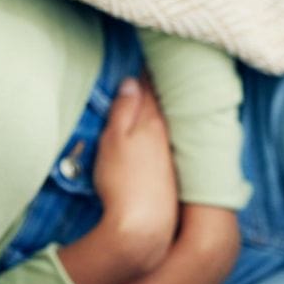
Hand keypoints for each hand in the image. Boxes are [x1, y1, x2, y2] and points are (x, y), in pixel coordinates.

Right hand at [92, 75, 177, 271]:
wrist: (142, 227)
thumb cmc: (122, 182)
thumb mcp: (114, 141)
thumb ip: (123, 111)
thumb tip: (131, 82)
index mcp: (150, 122)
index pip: (148, 90)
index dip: (144, 73)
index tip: (144, 56)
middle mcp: (165, 135)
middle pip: (162, 103)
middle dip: (158, 85)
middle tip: (156, 65)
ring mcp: (169, 155)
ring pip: (167, 121)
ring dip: (163, 105)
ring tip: (160, 90)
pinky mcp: (169, 174)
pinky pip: (168, 139)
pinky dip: (165, 127)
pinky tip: (161, 130)